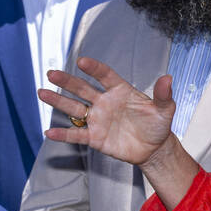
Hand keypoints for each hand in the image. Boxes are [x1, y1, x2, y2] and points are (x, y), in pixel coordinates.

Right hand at [39, 56, 176, 166]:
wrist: (153, 148)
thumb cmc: (158, 125)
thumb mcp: (165, 110)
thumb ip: (163, 95)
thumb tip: (168, 78)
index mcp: (120, 91)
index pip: (105, 76)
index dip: (94, 69)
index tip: (82, 61)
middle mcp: (105, 102)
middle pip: (82, 89)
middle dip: (67, 82)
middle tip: (51, 73)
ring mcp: (98, 119)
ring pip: (74, 108)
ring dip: (58, 101)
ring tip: (42, 92)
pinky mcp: (95, 137)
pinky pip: (77, 134)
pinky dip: (63, 134)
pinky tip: (50, 132)